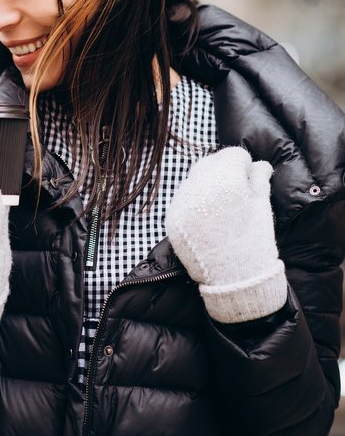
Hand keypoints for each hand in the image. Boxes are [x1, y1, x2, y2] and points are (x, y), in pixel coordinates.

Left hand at [165, 146, 286, 323]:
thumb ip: (259, 180)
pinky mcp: (172, 218)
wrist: (236, 281)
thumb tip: (259, 164)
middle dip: (223, 171)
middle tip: (235, 191)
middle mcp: (201, 187)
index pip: (233, 155)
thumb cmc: (255, 243)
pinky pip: (183, 199)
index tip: (249, 178)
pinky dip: (194, 202)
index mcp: (227, 181)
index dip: (244, 165)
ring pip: (194, 179)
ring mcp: (183, 203)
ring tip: (221, 206)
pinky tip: (207, 218)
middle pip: (210, 163)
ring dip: (207, 184)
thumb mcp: (263, 208)